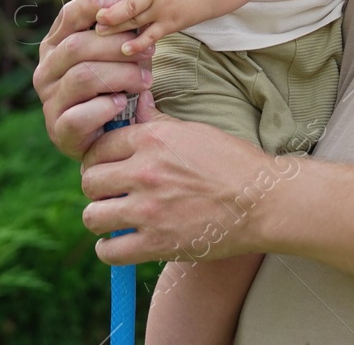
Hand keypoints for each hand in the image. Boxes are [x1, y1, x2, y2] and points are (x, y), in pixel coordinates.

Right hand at [33, 0, 154, 158]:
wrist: (108, 136)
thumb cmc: (112, 86)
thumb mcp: (112, 55)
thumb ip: (114, 31)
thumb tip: (124, 2)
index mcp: (55, 46)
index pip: (68, 17)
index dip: (91, 5)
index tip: (117, 1)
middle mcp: (46, 71)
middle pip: (77, 46)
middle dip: (117, 46)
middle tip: (149, 51)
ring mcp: (50, 101)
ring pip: (83, 77)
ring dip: (121, 75)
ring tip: (145, 81)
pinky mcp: (59, 130)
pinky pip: (80, 115)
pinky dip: (107, 107)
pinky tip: (123, 104)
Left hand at [80, 90, 290, 264]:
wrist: (263, 201)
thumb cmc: (233, 162)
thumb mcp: (193, 131)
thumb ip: (156, 120)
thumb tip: (136, 103)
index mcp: (153, 139)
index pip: (99, 146)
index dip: (100, 157)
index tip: (107, 166)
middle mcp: (145, 172)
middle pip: (90, 180)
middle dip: (97, 187)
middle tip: (110, 192)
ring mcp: (149, 210)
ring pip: (93, 216)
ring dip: (100, 218)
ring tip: (113, 218)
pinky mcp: (158, 243)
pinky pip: (110, 251)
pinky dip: (110, 249)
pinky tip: (120, 242)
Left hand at [92, 0, 222, 56]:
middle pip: (130, 4)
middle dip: (110, 12)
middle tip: (95, 16)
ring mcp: (165, 9)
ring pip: (137, 21)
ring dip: (117, 28)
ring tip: (100, 31)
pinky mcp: (172, 24)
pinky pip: (152, 36)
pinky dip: (138, 44)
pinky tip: (125, 49)